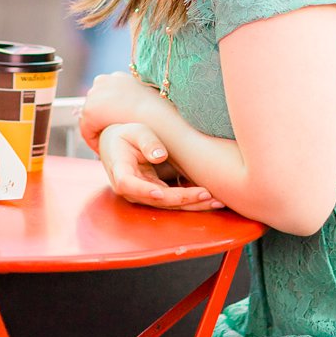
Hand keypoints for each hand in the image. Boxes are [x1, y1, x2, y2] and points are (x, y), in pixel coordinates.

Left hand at [78, 72, 166, 154]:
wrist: (156, 117)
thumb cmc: (161, 112)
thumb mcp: (154, 98)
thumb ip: (145, 100)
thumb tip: (147, 105)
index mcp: (118, 76)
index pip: (107, 96)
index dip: (112, 113)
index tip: (119, 126)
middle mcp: (103, 80)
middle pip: (97, 104)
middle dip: (103, 119)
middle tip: (112, 136)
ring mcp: (94, 94)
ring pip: (91, 117)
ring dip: (98, 129)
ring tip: (109, 145)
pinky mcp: (89, 111)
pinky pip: (87, 130)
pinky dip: (94, 140)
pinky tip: (104, 151)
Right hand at [98, 123, 220, 211]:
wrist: (118, 145)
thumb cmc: (126, 136)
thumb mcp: (135, 131)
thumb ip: (146, 141)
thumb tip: (159, 156)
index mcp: (120, 171)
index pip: (128, 184)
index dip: (144, 190)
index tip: (159, 192)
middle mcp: (131, 189)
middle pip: (156, 199)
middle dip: (182, 199)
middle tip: (207, 195)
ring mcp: (143, 195)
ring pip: (168, 204)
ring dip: (192, 204)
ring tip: (216, 201)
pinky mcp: (155, 195)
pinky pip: (173, 201)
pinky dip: (191, 201)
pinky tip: (210, 200)